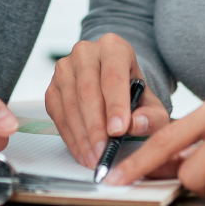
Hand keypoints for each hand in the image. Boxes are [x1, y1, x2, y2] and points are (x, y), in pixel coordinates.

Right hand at [44, 33, 172, 167]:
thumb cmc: (133, 93)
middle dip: (95, 127)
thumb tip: (136, 125)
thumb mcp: (152, 103)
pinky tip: (82, 152)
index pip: (113, 76)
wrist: (114, 85)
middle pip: (88, 91)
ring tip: (94, 157)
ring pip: (70, 105)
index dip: (115, 105)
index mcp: (113, 47)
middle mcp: (85, 52)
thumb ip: (151, 116)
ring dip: (81, 136)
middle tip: (103, 152)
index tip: (118, 130)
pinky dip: (70, 137)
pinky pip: (58, 115)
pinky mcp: (52, 87)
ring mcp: (64, 69)